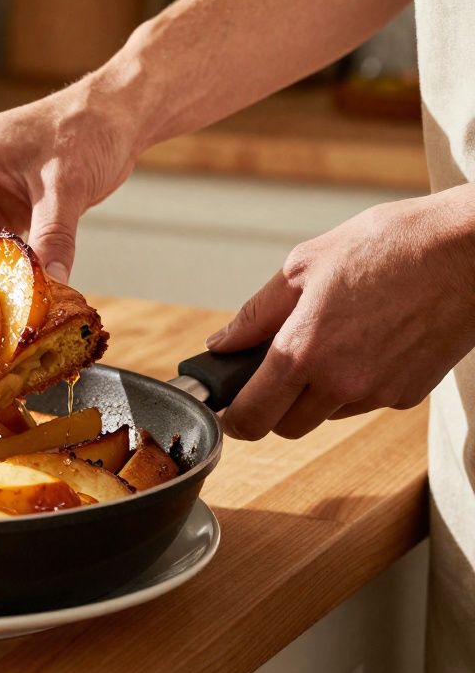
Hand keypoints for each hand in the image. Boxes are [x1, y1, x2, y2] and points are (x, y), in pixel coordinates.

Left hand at [208, 184, 474, 439]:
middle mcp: (340, 383)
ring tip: (332, 342)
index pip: (252, 417)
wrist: (469, 251)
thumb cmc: (389, 246)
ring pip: (326, 415)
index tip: (230, 407)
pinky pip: (365, 403)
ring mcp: (378, 393)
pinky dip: (355, 385)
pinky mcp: (409, 394)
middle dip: (274, 406)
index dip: (234, 418)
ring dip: (316, 394)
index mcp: (304, 351)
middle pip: (287, 426)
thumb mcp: (304, 265)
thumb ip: (256, 315)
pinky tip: (367, 343)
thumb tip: (223, 344)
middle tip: (276, 370)